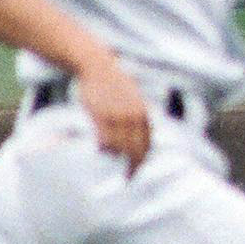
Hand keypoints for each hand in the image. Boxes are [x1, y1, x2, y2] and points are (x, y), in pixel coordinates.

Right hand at [75, 54, 150, 168]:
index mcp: (142, 112)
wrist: (97, 66)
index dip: (143, 158)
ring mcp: (117, 116)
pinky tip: (100, 148)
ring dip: (116, 156)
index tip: (137, 167)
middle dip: (134, 166)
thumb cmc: (112, 82)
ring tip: (109, 157)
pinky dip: (104, 147)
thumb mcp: (131, 97)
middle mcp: (133, 116)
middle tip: (128, 177)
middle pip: (136, 149)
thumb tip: (137, 132)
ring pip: (120, 147)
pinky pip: (105, 139)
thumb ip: (136, 114)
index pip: (147, 142)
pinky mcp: (101, 115)